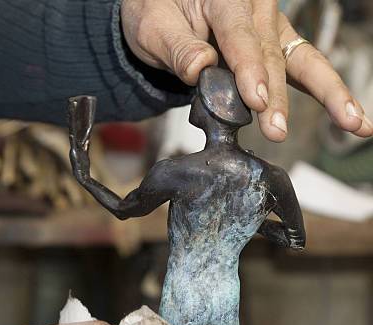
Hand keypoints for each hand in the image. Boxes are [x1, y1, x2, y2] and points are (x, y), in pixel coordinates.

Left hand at [122, 0, 372, 141]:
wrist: (166, 10)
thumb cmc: (158, 14)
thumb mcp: (153, 24)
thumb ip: (176, 46)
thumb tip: (199, 68)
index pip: (237, 33)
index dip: (247, 67)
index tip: (255, 99)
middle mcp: (256, 7)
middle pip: (271, 54)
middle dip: (277, 96)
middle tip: (276, 129)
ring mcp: (273, 27)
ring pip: (303, 60)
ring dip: (329, 95)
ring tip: (354, 122)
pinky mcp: (280, 46)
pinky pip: (307, 69)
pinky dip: (330, 94)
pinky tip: (355, 119)